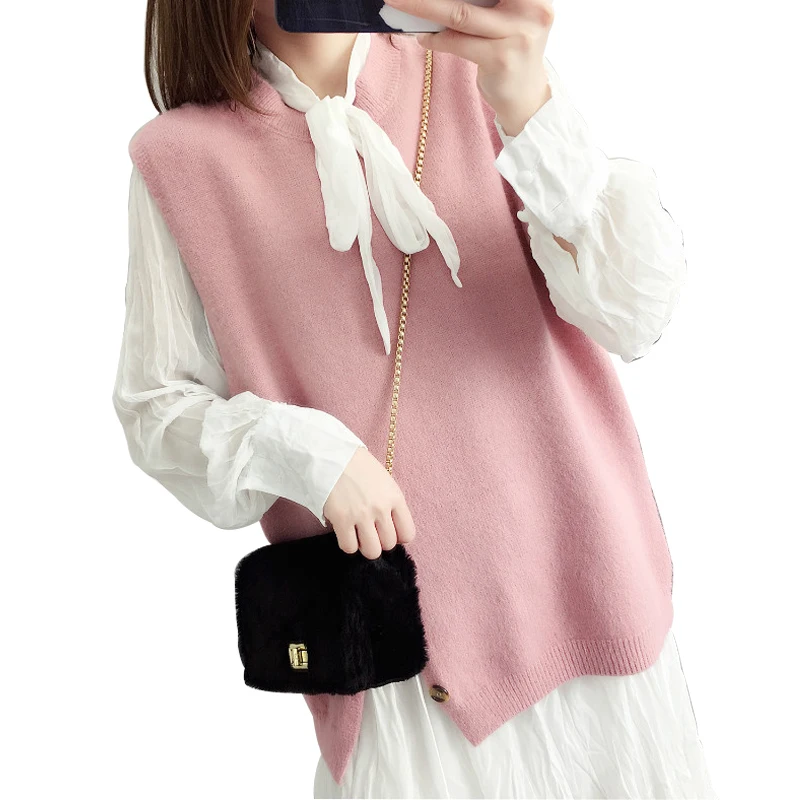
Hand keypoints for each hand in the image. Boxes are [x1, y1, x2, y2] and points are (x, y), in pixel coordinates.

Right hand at [322, 446, 416, 558]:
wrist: (332, 455)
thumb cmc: (358, 467)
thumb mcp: (384, 481)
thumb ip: (391, 504)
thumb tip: (392, 529)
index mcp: (395, 497)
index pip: (408, 533)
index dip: (398, 537)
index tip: (388, 531)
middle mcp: (381, 508)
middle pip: (389, 544)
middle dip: (380, 541)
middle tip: (370, 531)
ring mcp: (361, 515)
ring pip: (371, 551)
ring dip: (365, 546)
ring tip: (358, 535)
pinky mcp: (341, 520)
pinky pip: (349, 547)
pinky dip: (348, 544)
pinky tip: (345, 532)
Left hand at [383, 0, 554, 136]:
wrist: (527, 100)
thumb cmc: (512, 54)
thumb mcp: (509, 19)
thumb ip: (485, 4)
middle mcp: (532, 10)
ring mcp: (518, 35)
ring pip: (460, 15)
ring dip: (424, 8)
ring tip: (401, 4)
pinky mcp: (501, 59)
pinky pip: (458, 42)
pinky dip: (436, 39)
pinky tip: (424, 38)